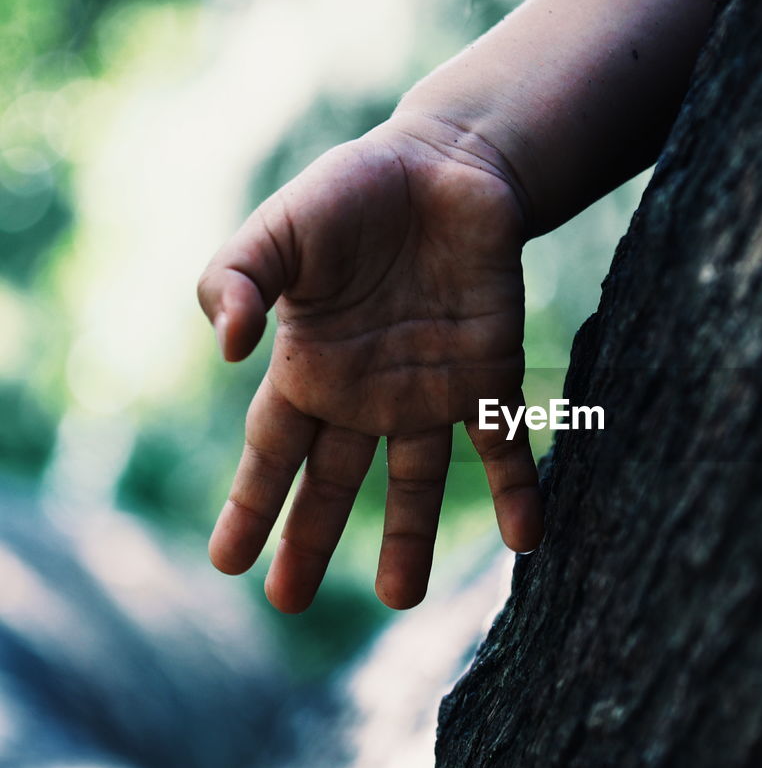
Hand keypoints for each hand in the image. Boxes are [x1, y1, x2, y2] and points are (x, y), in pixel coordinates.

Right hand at [197, 117, 542, 612]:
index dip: (250, 504)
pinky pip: (504, 444)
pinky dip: (518, 491)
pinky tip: (527, 540)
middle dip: (311, 538)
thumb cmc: (353, 195)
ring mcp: (431, 391)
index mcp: (311, 366)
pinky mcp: (490, 375)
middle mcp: (368, 393)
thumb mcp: (279, 230)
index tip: (227, 563)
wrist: (446, 166)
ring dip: (411, 537)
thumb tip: (228, 350)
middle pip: (335, 480)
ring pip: (418, 479)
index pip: (272, 450)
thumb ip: (237, 280)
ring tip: (404, 597)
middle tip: (287, 601)